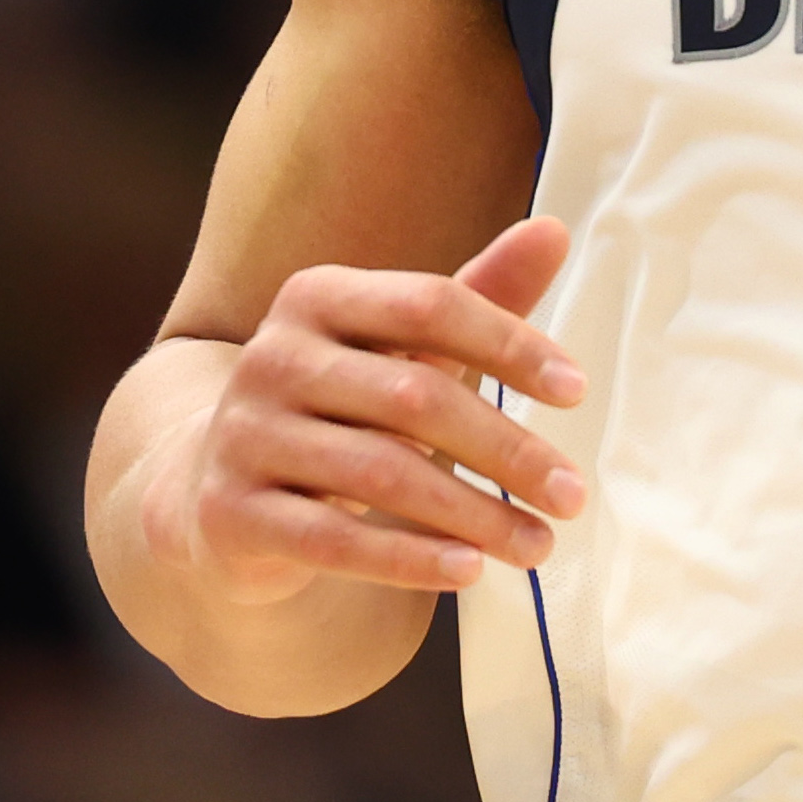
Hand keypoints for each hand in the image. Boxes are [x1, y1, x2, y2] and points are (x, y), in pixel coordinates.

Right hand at [135, 219, 589, 609]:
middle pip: (414, 397)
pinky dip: (408, 559)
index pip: (430, 305)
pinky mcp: (231, 514)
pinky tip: (469, 572)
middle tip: (573, 496)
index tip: (577, 392)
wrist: (224, 492)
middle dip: (507, 450)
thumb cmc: (343, 410)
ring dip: (474, 515)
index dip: (509, 345)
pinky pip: (333, 541)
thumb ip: (478, 295)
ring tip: (540, 545)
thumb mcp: (405, 350)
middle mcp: (272, 358)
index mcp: (316, 297)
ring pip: (381, 475)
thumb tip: (554, 229)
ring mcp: (244, 437)